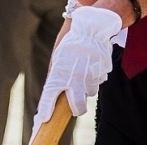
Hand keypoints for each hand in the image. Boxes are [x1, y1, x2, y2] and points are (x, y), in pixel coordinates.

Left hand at [31, 7, 121, 138]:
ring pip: (90, 92)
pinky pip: (99, 80)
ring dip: (87, 87)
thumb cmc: (71, 42)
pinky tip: (92, 65)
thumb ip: (55, 75)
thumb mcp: (59, 57)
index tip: (44, 119)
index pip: (49, 98)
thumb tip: (51, 92)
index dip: (46, 110)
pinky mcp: (102, 71)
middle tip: (76, 106)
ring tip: (84, 73)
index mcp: (59, 74)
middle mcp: (74, 78)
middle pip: (77, 106)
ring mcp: (90, 75)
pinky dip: (96, 76)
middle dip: (77, 108)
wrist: (91, 27)